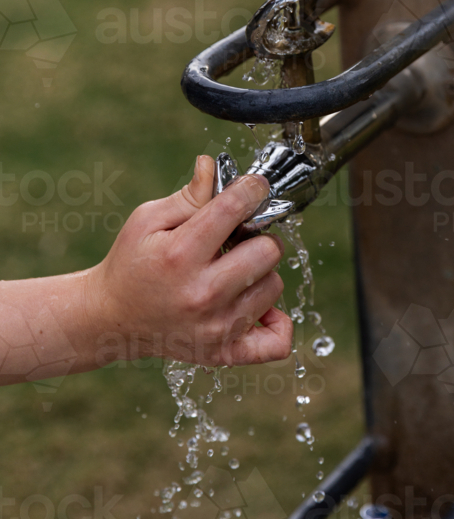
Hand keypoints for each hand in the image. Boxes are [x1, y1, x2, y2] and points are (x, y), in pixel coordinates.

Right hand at [87, 156, 291, 367]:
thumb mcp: (148, 220)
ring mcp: (216, 328)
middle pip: (268, 251)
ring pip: (274, 285)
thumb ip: (189, 195)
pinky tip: (257, 305)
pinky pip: (276, 343)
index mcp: (180, 254)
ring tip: (234, 270)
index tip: (254, 186)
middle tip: (239, 238)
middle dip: (258, 236)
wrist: (111, 319)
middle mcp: (202, 293)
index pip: (235, 209)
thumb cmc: (132, 263)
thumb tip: (212, 166)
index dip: (252, 189)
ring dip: (260, 273)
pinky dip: (277, 323)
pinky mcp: (223, 352)